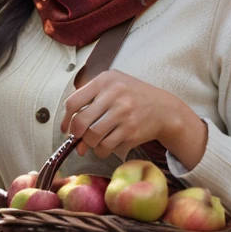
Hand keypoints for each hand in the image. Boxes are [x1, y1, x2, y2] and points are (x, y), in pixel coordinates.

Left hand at [60, 70, 181, 159]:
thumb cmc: (133, 96)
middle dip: (76, 135)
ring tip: (95, 141)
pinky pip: (107, 147)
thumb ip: (91, 98)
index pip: (73, 102)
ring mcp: (124, 113)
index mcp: (105, 80)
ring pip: (92, 137)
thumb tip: (69, 128)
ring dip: (90, 144)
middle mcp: (114, 95)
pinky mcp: (131, 131)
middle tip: (80, 138)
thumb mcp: (113, 84)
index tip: (66, 128)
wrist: (164, 109)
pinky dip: (102, 151)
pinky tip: (107, 146)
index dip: (66, 119)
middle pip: (81, 122)